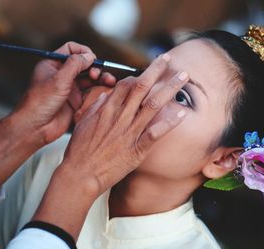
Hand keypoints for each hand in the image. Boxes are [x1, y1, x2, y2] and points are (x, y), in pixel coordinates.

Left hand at [14, 41, 114, 145]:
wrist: (36, 127)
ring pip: (89, 79)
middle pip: (83, 64)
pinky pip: (90, 92)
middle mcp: (62, 75)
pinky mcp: (76, 102)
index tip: (91, 59)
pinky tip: (106, 90)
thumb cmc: (40, 102)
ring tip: (109, 81)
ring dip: (100, 78)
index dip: (83, 52)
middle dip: (94, 66)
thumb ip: (75, 65)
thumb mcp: (58, 79)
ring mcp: (69, 88)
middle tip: (97, 74)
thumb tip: (89, 56)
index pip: (71, 49)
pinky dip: (99, 90)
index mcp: (53, 65)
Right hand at [60, 53, 188, 196]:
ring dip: (170, 89)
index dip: (139, 76)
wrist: (80, 174)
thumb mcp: (83, 123)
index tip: (149, 74)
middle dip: (157, 70)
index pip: (126, 84)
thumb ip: (97, 107)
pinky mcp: (136, 149)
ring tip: (184, 77)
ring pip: (152, 105)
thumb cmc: (79, 150)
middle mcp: (119, 117)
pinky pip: (155, 132)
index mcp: (106, 109)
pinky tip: (182, 113)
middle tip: (169, 59)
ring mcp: (129, 132)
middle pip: (141, 87)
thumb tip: (107, 95)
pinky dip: (169, 122)